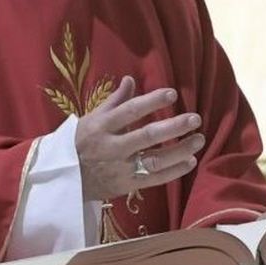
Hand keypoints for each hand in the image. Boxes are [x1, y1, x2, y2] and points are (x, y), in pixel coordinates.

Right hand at [75, 76, 205, 202]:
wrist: (66, 180)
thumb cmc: (80, 143)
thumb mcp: (91, 118)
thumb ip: (114, 100)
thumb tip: (131, 79)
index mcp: (101, 126)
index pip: (129, 111)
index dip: (151, 102)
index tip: (172, 94)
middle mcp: (112, 147)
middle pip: (146, 136)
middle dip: (173, 127)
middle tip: (195, 118)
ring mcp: (121, 168)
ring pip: (154, 160)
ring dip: (179, 150)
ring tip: (198, 140)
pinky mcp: (127, 185)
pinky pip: (154, 179)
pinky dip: (174, 171)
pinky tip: (190, 161)